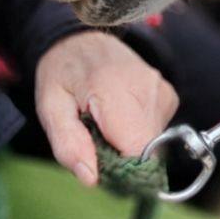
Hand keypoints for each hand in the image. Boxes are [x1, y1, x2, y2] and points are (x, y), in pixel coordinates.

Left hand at [35, 31, 177, 185]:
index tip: (98, 164)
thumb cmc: (63, 74)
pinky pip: (158, 132)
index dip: (119, 169)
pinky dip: (138, 133)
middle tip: (95, 140)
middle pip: (146, 151)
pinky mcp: (169, 95)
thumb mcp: (50, 108)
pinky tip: (120, 117)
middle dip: (121, 159)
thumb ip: (67, 144)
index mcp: (114, 89)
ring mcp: (162, 90)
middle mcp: (147, 88)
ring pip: (154, 145)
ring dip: (128, 146)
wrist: (82, 39)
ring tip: (105, 124)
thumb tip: (91, 179)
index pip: (136, 150)